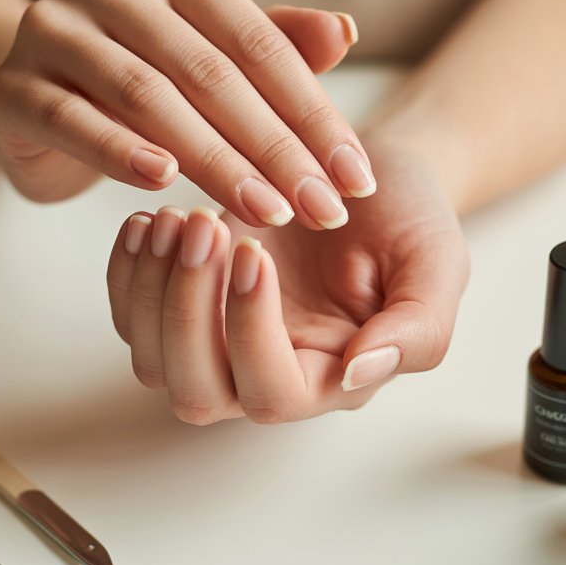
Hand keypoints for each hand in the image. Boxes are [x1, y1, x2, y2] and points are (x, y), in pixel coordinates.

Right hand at [0, 0, 374, 228]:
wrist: (32, 94)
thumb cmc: (138, 77)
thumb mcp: (209, 58)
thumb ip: (273, 45)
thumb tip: (346, 30)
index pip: (258, 44)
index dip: (315, 114)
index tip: (357, 180)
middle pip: (209, 73)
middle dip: (276, 149)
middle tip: (322, 211)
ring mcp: (53, 29)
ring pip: (147, 98)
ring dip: (215, 160)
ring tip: (266, 212)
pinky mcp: (12, 85)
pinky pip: (72, 120)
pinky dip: (119, 151)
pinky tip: (163, 182)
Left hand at [105, 142, 468, 422]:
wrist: (361, 171)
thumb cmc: (407, 219)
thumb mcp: (438, 263)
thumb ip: (419, 327)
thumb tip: (361, 372)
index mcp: (327, 376)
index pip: (272, 393)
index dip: (251, 333)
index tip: (256, 252)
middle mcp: (263, 371)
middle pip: (197, 392)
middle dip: (186, 313)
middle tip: (204, 227)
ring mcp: (215, 341)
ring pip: (152, 360)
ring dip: (152, 292)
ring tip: (175, 218)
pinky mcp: (182, 302)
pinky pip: (131, 314)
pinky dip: (127, 272)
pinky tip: (148, 220)